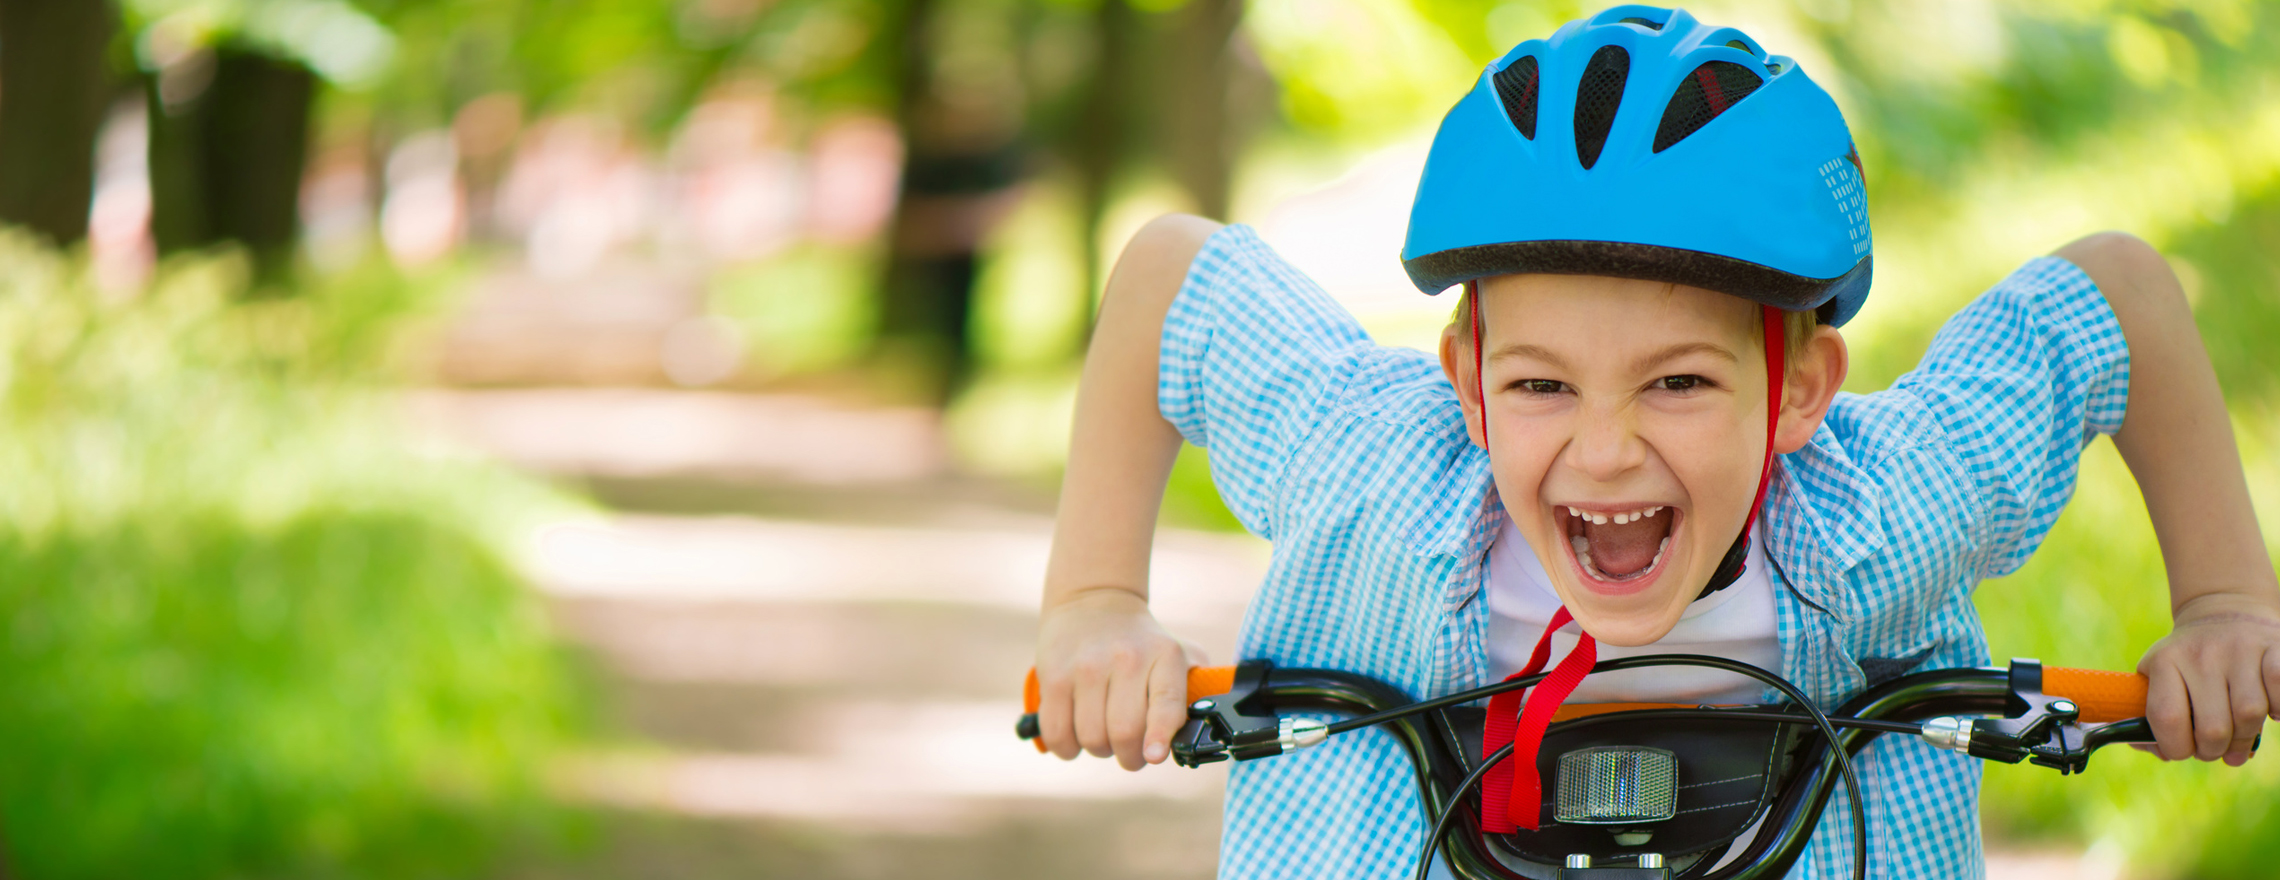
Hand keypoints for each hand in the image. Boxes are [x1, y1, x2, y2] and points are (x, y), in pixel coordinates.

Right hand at [1034, 588, 1206, 769]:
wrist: (1093, 600)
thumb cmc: (1141, 643)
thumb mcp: (1177, 652)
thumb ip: (1195, 690)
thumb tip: (1201, 733)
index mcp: (1165, 655)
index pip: (1166, 702)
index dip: (1159, 735)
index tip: (1153, 755)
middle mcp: (1126, 658)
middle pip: (1125, 732)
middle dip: (1130, 756)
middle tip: (1131, 752)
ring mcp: (1087, 667)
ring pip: (1091, 738)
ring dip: (1099, 750)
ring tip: (1103, 733)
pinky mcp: (1053, 676)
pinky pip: (1057, 733)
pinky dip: (1067, 748)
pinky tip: (1075, 736)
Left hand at [2137, 591, 2279, 764]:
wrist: (2223, 610)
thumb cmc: (2188, 660)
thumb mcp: (2158, 675)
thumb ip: (2152, 716)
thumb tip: (2163, 753)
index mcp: (2165, 661)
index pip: (2166, 718)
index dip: (2176, 747)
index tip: (2184, 751)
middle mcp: (2201, 653)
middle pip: (2213, 727)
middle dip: (2214, 750)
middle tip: (2216, 750)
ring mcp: (2240, 648)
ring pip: (2249, 714)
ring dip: (2246, 737)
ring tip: (2241, 736)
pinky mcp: (2275, 646)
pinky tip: (2271, 711)